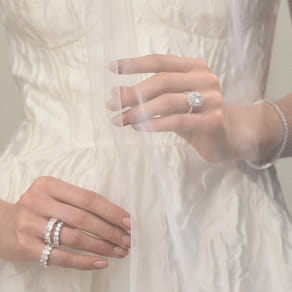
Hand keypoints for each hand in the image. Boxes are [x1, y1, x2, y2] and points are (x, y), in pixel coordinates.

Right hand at [0, 176, 131, 269]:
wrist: (1, 224)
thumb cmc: (38, 208)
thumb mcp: (54, 196)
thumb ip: (78, 202)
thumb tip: (115, 216)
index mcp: (50, 185)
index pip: (88, 198)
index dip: (111, 211)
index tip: (129, 222)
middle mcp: (39, 202)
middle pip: (83, 218)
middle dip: (110, 231)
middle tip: (128, 240)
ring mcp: (30, 225)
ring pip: (74, 238)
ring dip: (101, 246)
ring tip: (120, 251)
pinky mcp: (26, 248)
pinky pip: (61, 257)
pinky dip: (84, 261)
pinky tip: (102, 263)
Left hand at [107, 54, 282, 161]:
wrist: (228, 135)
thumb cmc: (195, 116)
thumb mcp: (171, 103)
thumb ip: (151, 97)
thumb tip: (117, 95)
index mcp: (194, 67)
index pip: (159, 61)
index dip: (134, 64)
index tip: (112, 68)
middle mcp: (204, 78)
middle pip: (161, 81)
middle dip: (132, 93)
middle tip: (111, 104)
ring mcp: (211, 98)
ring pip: (167, 101)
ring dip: (139, 111)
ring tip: (120, 119)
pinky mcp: (213, 120)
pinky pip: (177, 121)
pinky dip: (155, 124)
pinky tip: (139, 128)